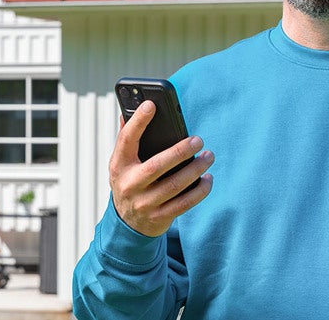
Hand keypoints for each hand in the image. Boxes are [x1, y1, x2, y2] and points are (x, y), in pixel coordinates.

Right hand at [109, 100, 212, 237]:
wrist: (127, 223)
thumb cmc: (129, 182)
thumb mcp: (122, 162)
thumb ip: (127, 139)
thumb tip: (129, 109)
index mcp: (119, 165)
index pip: (126, 140)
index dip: (138, 122)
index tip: (151, 105)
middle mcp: (129, 185)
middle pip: (157, 166)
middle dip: (180, 151)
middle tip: (198, 140)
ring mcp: (144, 203)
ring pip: (174, 186)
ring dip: (195, 170)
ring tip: (208, 156)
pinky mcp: (159, 217)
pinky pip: (184, 203)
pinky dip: (199, 191)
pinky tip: (208, 179)